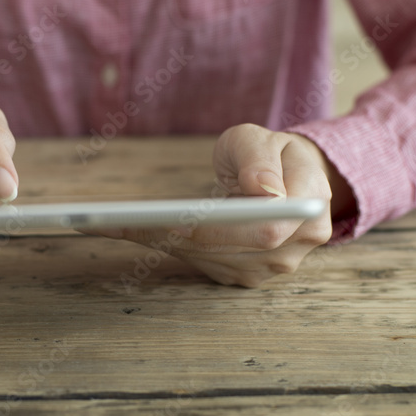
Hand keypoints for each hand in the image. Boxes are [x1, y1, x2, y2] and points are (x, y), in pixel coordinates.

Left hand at [85, 124, 354, 286]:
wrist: (284, 177)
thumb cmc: (269, 153)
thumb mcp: (261, 139)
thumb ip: (260, 160)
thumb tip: (263, 192)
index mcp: (310, 211)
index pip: (262, 229)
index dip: (211, 228)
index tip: (169, 220)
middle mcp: (291, 251)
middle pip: (224, 250)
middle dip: (168, 234)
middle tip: (114, 222)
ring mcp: (266, 270)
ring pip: (204, 259)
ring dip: (156, 241)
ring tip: (105, 224)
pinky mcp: (239, 276)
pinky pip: (196, 263)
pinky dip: (160, 246)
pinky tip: (125, 230)